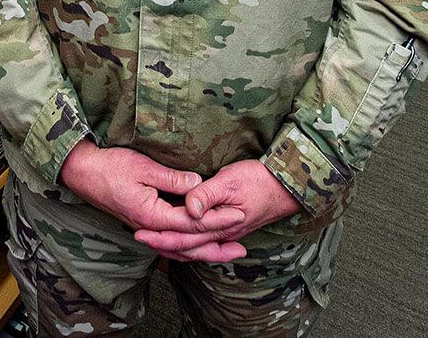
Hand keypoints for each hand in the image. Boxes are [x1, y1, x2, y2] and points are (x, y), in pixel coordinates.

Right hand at [58, 139, 245, 237]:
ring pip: (179, 247)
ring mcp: (146, 228)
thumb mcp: (143, 167)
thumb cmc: (111, 167)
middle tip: (242, 248)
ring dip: (204, 251)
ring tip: (227, 252)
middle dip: (216, 246)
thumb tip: (198, 184)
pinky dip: (188, 246)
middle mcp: (149, 227)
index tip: (238, 215)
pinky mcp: (145, 224)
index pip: (191, 222)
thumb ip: (171, 178)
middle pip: (188, 244)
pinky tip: (200, 245)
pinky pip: (171, 241)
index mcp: (151, 215)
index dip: (216, 219)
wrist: (83, 173)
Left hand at [133, 160, 301, 262]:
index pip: (184, 236)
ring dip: (175, 247)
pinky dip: (190, 244)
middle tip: (140, 238)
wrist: (287, 186)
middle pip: (187, 247)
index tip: (140, 232)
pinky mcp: (231, 229)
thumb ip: (207, 195)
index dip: (160, 235)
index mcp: (219, 225)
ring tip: (156, 242)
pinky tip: (183, 241)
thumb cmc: (259, 180)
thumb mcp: (230, 181)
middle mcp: (222, 235)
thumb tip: (188, 209)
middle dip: (162, 244)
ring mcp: (227, 234)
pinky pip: (206, 243)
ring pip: (196, 248)